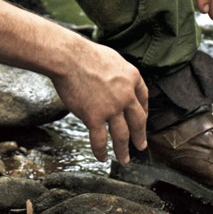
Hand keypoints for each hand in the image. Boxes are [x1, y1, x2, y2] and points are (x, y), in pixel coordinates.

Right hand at [52, 39, 147, 164]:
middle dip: (140, 136)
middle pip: (138, 121)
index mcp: (131, 77)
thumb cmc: (84, 53)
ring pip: (121, 135)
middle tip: (141, 146)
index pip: (143, 98)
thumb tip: (116, 81)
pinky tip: (101, 157)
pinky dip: (101, 151)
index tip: (142, 120)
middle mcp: (126, 95)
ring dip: (123, 150)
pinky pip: (100, 139)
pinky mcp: (94, 116)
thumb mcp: (111, 58)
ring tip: (124, 159)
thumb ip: (118, 73)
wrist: (68, 57)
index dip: (144, 111)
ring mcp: (111, 108)